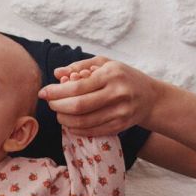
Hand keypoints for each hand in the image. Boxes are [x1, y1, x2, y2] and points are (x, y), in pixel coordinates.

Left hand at [38, 56, 159, 135]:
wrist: (151, 97)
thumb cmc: (123, 77)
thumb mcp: (105, 64)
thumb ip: (79, 66)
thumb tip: (56, 73)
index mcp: (111, 75)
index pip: (77, 87)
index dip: (56, 92)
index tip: (43, 93)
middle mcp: (117, 94)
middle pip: (78, 106)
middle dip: (58, 107)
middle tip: (50, 104)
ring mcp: (120, 112)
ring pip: (83, 122)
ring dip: (64, 119)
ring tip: (58, 113)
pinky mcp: (120, 126)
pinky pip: (91, 131)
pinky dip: (75, 129)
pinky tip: (69, 123)